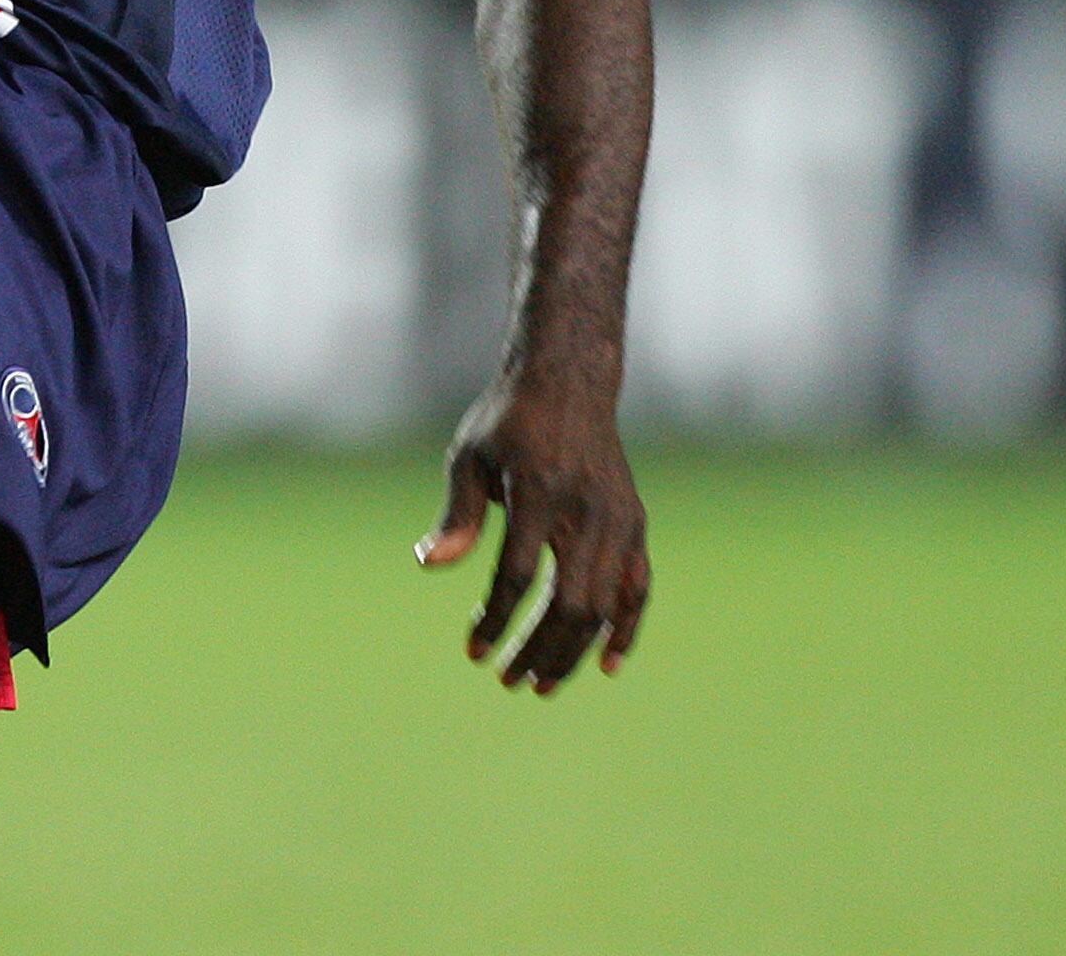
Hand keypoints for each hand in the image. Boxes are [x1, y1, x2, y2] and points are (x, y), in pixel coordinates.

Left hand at [415, 374, 648, 693]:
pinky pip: (637, 588)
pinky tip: (605, 664)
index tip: (474, 652)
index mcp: (539, 493)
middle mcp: (587, 511)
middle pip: (569, 604)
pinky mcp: (635, 524)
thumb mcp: (470, 457)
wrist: (570, 382)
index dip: (495, 620)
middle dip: (538, 651)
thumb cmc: (508, 422)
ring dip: (572, 652)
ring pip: (603, 606)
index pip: (517, 577)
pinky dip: (625, 628)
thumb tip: (428, 564)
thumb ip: (457, 515)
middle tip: (508, 681)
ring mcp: (619, 520)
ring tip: (541, 684)